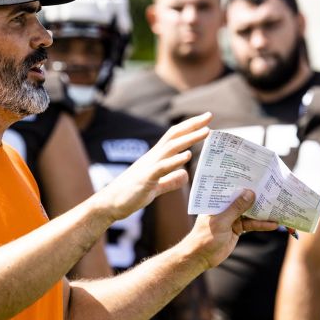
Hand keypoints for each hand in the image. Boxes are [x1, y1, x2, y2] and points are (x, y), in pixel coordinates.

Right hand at [95, 113, 211, 221]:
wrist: (109, 204)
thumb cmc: (130, 194)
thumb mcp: (156, 187)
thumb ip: (170, 180)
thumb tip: (185, 175)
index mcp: (155, 158)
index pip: (174, 137)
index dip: (190, 127)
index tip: (206, 120)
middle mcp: (153, 158)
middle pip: (174, 136)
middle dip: (192, 125)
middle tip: (209, 115)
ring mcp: (148, 167)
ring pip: (171, 148)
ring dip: (189, 138)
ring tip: (207, 132)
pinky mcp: (145, 179)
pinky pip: (162, 167)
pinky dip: (175, 160)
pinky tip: (188, 155)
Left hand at [178, 190, 279, 270]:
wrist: (201, 257)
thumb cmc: (205, 237)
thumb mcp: (221, 221)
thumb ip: (236, 208)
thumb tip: (250, 193)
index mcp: (217, 200)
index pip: (232, 188)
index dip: (244, 182)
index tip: (258, 176)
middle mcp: (225, 207)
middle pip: (244, 199)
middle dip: (257, 196)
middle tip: (273, 190)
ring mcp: (233, 217)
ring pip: (250, 212)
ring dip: (263, 212)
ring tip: (278, 208)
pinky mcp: (238, 228)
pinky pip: (252, 224)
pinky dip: (262, 224)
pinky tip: (273, 224)